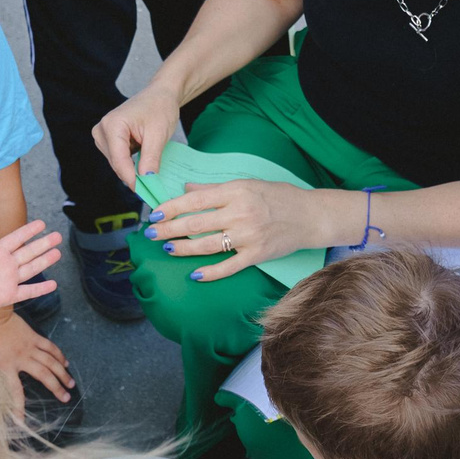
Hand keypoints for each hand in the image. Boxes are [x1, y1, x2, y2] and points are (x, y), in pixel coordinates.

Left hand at [0, 215, 60, 315]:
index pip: (16, 238)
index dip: (28, 231)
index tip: (42, 223)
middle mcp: (5, 265)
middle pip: (28, 252)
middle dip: (43, 244)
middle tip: (58, 236)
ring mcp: (8, 280)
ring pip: (31, 269)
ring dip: (45, 261)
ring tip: (58, 253)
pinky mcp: (8, 295)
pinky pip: (28, 291)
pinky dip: (40, 289)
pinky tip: (53, 285)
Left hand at [0, 307, 71, 400]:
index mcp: (6, 366)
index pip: (15, 391)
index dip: (18, 407)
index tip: (21, 421)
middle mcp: (21, 358)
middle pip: (44, 375)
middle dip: (56, 387)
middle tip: (66, 398)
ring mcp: (30, 347)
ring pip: (51, 362)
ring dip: (62, 373)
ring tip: (71, 383)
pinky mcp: (33, 337)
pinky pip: (50, 347)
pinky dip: (59, 355)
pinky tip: (65, 362)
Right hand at [92, 83, 182, 189]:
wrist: (160, 95)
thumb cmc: (160, 108)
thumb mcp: (158, 135)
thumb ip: (150, 159)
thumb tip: (146, 182)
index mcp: (112, 125)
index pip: (119, 160)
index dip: (131, 179)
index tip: (144, 192)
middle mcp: (102, 130)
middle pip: (116, 164)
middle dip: (133, 174)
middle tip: (153, 184)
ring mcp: (102, 134)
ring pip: (117, 163)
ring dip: (133, 168)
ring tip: (151, 161)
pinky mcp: (107, 139)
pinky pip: (118, 158)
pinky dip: (132, 162)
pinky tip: (144, 156)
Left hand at [145, 179, 318, 283]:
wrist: (309, 216)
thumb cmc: (277, 196)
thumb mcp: (246, 183)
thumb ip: (215, 188)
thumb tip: (186, 190)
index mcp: (236, 191)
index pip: (195, 200)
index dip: (172, 208)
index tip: (155, 214)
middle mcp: (240, 213)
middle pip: (196, 224)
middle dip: (169, 230)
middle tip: (150, 234)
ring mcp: (248, 236)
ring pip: (207, 246)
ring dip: (183, 249)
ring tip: (167, 249)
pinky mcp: (257, 255)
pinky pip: (228, 266)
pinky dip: (210, 273)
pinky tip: (194, 275)